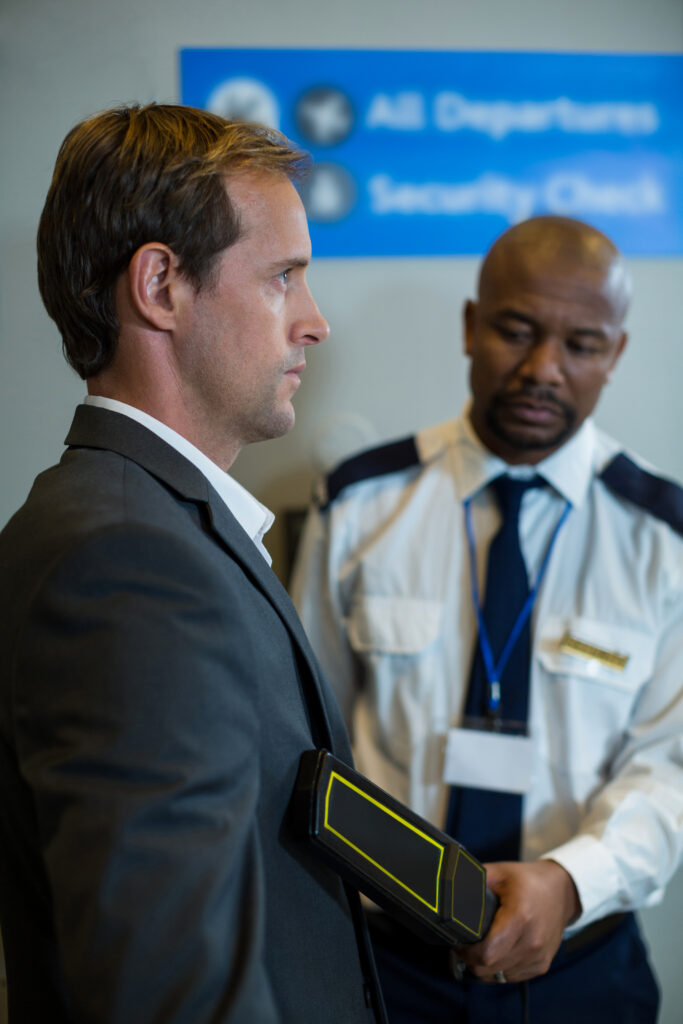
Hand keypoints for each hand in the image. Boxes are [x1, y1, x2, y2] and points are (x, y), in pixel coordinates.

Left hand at [451, 859, 580, 983]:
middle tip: (464, 946)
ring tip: (479, 948)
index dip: (466, 952)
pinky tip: (495, 953)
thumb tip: (449, 888)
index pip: (486, 953)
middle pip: (489, 968)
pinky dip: (499, 969)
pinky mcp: (541, 965)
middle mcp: (531, 942)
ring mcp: (538, 957)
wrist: (561, 891)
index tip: (458, 942)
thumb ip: (474, 881)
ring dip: (484, 967)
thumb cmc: (527, 881)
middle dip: (470, 961)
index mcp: (520, 918)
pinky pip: (511, 977)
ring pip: (498, 977)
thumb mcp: (499, 873)